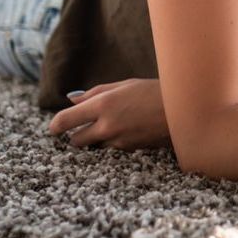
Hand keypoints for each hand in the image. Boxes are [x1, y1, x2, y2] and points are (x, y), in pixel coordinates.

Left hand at [47, 78, 171, 150]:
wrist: (184, 110)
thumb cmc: (154, 91)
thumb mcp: (124, 85)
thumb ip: (95, 93)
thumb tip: (72, 99)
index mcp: (103, 104)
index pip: (66, 121)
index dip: (55, 126)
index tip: (54, 128)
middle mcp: (107, 126)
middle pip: (76, 140)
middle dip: (77, 135)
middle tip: (84, 126)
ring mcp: (119, 141)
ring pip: (95, 147)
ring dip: (97, 139)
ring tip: (113, 125)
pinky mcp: (130, 151)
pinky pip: (113, 150)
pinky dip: (113, 143)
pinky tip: (127, 130)